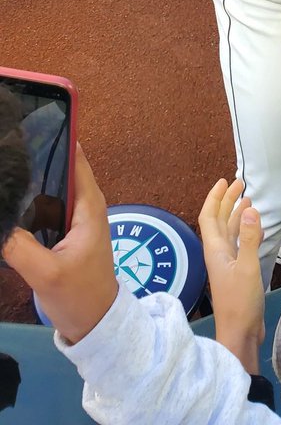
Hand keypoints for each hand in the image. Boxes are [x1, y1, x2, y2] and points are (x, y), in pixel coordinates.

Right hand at [2, 146, 117, 344]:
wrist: (95, 325)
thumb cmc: (80, 296)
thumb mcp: (45, 273)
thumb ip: (18, 245)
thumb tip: (0, 221)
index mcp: (89, 204)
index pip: (74, 157)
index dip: (52, 140)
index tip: (25, 132)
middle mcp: (84, 203)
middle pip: (57, 169)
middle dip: (33, 162)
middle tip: (7, 155)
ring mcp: (73, 218)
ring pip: (47, 189)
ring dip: (28, 184)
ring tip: (6, 175)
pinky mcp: (63, 232)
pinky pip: (43, 208)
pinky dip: (28, 205)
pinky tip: (9, 205)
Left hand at [198, 178, 264, 372]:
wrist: (240, 334)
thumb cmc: (240, 302)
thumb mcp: (248, 267)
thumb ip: (250, 238)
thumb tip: (250, 208)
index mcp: (215, 249)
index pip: (209, 216)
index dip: (215, 197)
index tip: (224, 181)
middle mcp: (218, 253)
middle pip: (219, 221)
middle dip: (227, 201)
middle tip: (240, 184)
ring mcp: (228, 264)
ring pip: (229, 232)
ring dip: (237, 215)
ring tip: (249, 201)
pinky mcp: (238, 273)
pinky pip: (240, 244)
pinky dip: (247, 232)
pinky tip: (257, 228)